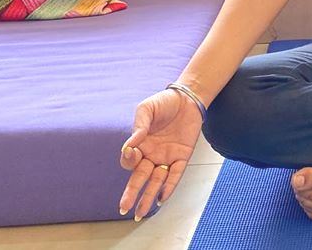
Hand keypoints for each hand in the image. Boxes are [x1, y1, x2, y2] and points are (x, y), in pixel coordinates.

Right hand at [118, 88, 204, 219]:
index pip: (130, 161)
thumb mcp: (146, 109)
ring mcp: (166, 157)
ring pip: (155, 181)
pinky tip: (162, 199)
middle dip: (131, 193)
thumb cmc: (164, 103)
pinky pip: (175, 174)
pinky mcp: (182, 156)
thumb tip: (130, 145)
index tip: (131, 151)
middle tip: (123, 209)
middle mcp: (151, 154)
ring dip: (148, 196)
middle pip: (139, 178)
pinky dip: (169, 186)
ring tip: (140, 213)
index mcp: (140, 145)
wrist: (188, 98)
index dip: (129, 159)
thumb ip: (139, 126)